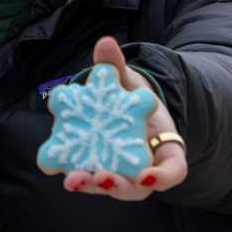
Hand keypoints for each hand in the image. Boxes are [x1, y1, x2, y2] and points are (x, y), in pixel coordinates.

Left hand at [63, 35, 189, 201]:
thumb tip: (105, 42)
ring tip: (73, 179)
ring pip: (111, 187)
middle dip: (119, 185)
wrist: (119, 109)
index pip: (173, 172)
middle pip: (136, 188)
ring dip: (91, 185)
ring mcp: (122, 174)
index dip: (163, 177)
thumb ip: (119, 68)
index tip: (148, 176)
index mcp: (166, 149)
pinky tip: (57, 169)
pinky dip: (77, 176)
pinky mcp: (98, 172)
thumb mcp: (130, 82)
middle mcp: (145, 168)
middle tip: (101, 177)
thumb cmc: (133, 99)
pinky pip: (89, 177)